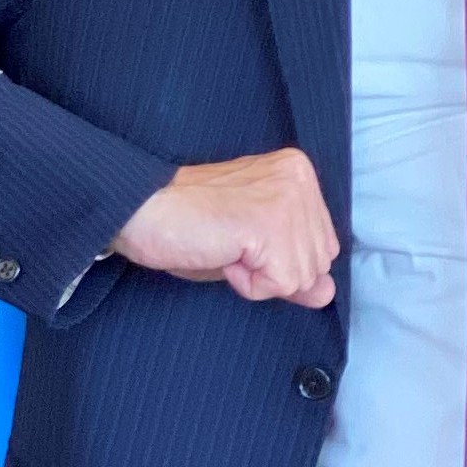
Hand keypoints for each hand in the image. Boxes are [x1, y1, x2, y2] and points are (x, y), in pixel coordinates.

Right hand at [111, 150, 339, 306]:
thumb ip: (294, 267)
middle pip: (318, 263)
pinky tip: (223, 253)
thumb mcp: (252, 248)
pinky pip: (281, 284)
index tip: (240, 237)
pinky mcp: (271, 223)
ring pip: (302, 277)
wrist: (140, 210)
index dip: (280, 259)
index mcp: (297, 173)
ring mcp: (288, 198)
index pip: (323, 245)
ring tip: (225, 246)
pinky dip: (248, 284)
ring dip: (258, 277)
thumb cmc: (187, 224)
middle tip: (229, 242)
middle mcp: (299, 178)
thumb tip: (326, 293)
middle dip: (273, 270)